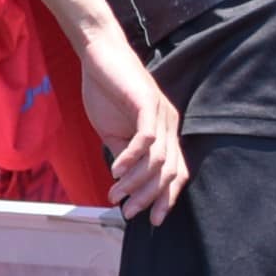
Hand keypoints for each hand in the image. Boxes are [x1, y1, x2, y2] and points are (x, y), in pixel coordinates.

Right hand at [73, 32, 189, 223]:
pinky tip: (115, 170)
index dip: (167, 198)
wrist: (99, 54)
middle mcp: (170, 125)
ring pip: (158, 159)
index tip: (152, 221)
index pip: (176, 172)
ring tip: (116, 194)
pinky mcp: (147, 103)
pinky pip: (146, 139)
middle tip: (129, 212)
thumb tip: (124, 185)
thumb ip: (123, 155)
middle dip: (150, 197)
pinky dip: (131, 158)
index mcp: (165, 133)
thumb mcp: (112, 131)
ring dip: (136, 182)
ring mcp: (162, 114)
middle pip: (170, 171)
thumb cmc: (106, 90)